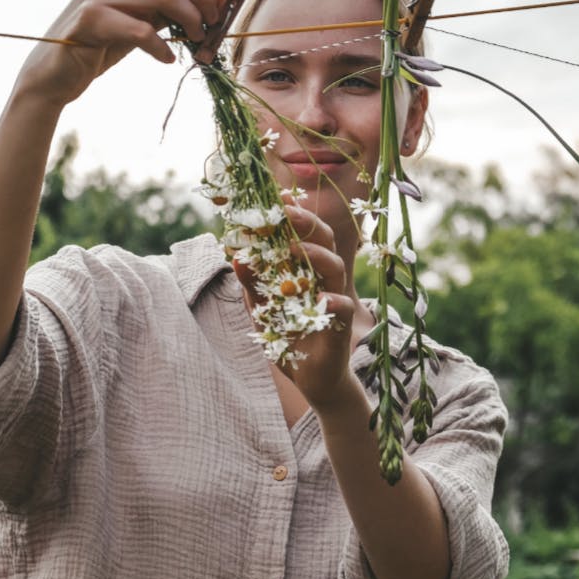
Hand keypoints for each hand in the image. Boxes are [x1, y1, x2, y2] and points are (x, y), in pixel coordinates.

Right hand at [14, 0, 243, 109]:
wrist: (55, 71)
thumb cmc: (103, 42)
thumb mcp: (141, 16)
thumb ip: (170, 3)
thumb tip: (218, 1)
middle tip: (215, 23)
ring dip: (191, 21)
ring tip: (195, 41)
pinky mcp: (91, 19)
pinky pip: (142, 31)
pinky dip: (162, 48)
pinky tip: (167, 59)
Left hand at [233, 197, 361, 410]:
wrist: (311, 380)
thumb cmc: (288, 339)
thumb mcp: (262, 310)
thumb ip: (252, 284)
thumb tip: (235, 256)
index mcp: (304, 269)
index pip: (303, 233)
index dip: (292, 214)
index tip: (274, 197)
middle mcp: (322, 278)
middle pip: (324, 239)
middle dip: (306, 222)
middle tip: (285, 212)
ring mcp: (335, 299)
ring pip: (335, 267)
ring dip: (316, 255)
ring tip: (295, 249)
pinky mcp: (341, 325)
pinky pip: (343, 306)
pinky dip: (334, 300)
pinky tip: (320, 298)